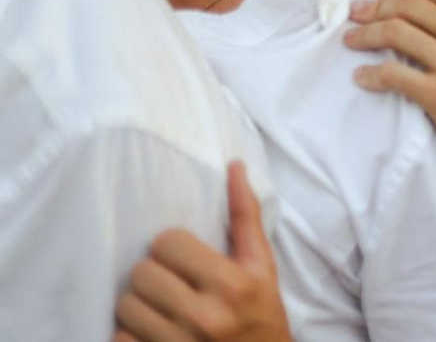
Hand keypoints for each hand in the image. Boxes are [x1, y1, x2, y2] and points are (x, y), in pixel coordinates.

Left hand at [113, 162, 289, 341]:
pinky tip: (152, 333)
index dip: (173, 248)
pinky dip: (129, 335)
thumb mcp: (262, 267)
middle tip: (172, 285)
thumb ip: (245, 217)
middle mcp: (204, 316)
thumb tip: (234, 167)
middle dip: (154, 276)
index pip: (167, 243)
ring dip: (138, 306)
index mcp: (232, 283)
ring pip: (125, 306)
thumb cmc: (261, 314)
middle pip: (142, 273)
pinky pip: (118, 338)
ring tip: (160, 309)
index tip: (185, 260)